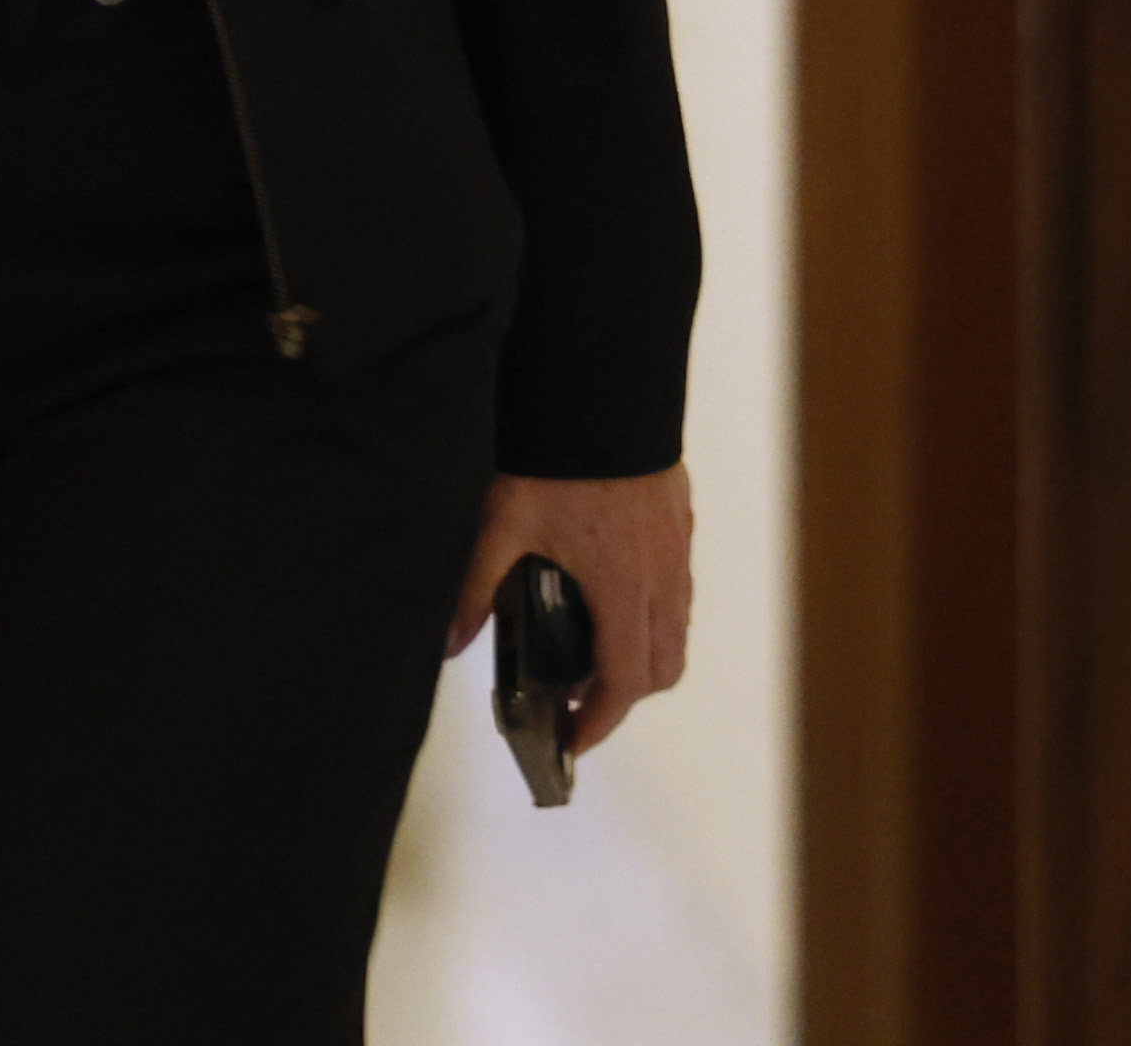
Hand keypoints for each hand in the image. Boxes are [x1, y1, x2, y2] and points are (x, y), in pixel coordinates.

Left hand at [449, 463, 694, 758]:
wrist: (603, 389)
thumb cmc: (556, 458)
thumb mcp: (503, 523)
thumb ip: (476, 588)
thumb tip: (450, 645)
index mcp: (621, 588)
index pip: (623, 682)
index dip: (600, 723)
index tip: (573, 741)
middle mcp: (661, 577)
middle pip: (662, 668)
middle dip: (624, 697)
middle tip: (576, 697)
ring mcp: (677, 550)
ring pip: (676, 630)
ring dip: (642, 655)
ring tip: (590, 648)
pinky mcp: (680, 523)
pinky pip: (679, 591)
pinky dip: (654, 614)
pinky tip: (611, 593)